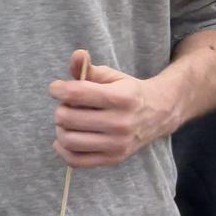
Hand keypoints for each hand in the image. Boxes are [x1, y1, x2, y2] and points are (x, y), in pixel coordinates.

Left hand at [49, 49, 168, 167]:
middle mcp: (121, 123)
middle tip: (69, 105)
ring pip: (68, 139)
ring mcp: (118, 144)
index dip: (58, 89)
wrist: (158, 113)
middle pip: (67, 117)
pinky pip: (75, 160)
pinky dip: (63, 149)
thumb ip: (88, 68)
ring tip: (68, 121)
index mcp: (121, 98)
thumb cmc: (127, 92)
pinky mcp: (113, 159)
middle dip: (61, 108)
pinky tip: (67, 137)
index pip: (75, 93)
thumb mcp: (111, 76)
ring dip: (61, 128)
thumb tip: (77, 55)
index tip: (57, 88)